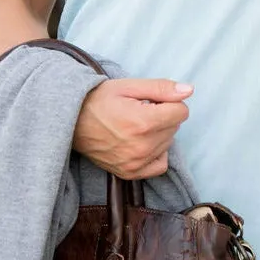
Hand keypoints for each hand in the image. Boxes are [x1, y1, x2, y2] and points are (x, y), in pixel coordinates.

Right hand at [72, 77, 192, 178]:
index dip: (168, 102)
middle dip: (163, 116)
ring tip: (135, 125)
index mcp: (144, 122)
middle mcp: (142, 146)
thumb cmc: (99, 99)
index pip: (181, 112)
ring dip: (158, 133)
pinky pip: (160, 164)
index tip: (150, 101)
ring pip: (168, 143)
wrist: (71, 120)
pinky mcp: (130, 173)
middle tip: (139, 112)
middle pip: (175, 127)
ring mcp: (136, 163)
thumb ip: (162, 88)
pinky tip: (142, 142)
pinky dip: (156, 152)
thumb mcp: (129, 86)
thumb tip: (189, 91)